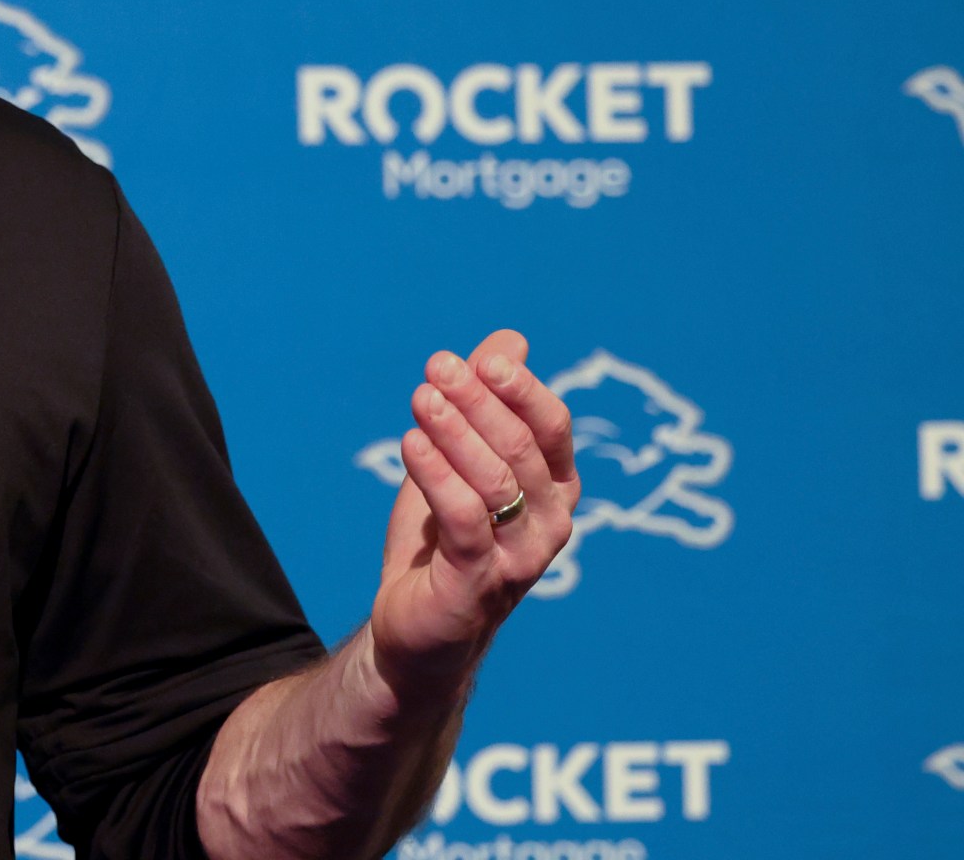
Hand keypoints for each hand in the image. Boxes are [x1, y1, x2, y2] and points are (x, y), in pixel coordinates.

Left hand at [366, 329, 578, 702]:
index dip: (520, 389)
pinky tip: (410, 443)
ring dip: (456, 433)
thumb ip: (485, 403)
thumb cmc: (445, 538)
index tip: (481, 357)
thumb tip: (509, 339)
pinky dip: (438, 477)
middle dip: (479, 401)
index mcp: (554, 488)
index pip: (551, 427)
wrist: (417, 626)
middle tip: (437, 366)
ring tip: (420, 397)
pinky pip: (465, 521)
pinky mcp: (478, 584)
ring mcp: (520, 558)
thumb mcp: (460, 461)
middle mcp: (549, 523)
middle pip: (521, 448)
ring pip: (495, 482)